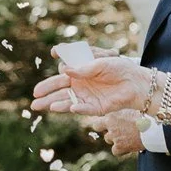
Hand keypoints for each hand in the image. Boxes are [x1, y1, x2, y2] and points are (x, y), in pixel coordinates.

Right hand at [31, 52, 145, 119]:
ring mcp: (87, 98)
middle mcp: (80, 87)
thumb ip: (83, 68)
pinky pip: (84, 109)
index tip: (51, 62)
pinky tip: (70, 106)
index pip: (61, 75)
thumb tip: (64, 70)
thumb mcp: (100, 64)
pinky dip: (77, 108)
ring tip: (43, 106)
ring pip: (67, 101)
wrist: (136, 82)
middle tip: (34, 99)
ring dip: (55, 104)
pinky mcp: (96, 108)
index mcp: (80, 74)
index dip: (53, 75)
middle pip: (59, 91)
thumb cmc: (119, 69)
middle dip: (46, 95)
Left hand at [95, 110, 142, 159]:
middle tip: (122, 130)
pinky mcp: (120, 148)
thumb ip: (118, 113)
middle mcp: (110, 128)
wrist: (153, 128)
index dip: (101, 125)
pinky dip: (120, 149)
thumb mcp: (129, 110)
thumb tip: (113, 115)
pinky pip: (115, 151)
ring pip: (109, 140)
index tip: (106, 125)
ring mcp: (114, 138)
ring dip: (116, 139)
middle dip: (111, 132)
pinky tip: (128, 145)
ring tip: (128, 136)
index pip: (97, 123)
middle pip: (104, 132)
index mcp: (111, 117)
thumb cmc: (144, 117)